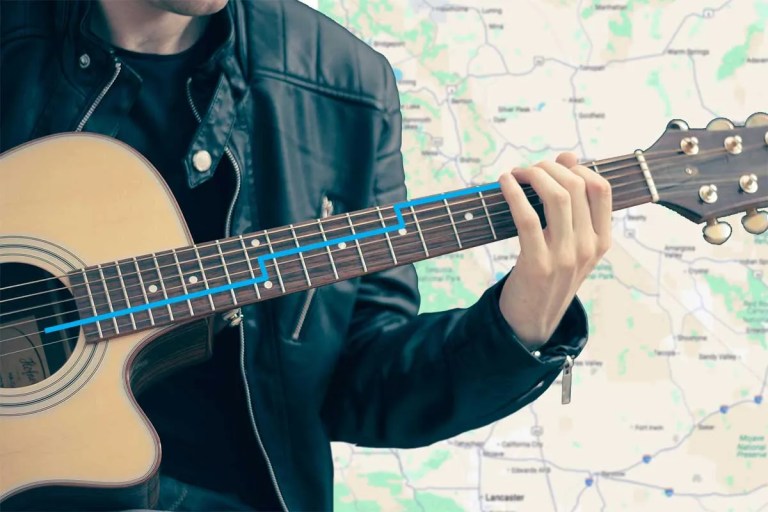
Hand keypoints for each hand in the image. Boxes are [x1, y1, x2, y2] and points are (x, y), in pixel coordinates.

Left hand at [497, 152, 611, 348]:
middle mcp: (588, 248)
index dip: (577, 167)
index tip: (555, 164)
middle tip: (529, 169)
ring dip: (534, 175)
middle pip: (576, 186)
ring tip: (517, 173)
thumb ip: (573, 205)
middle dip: (549, 167)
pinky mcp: (538, 264)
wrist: (532, 321)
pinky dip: (514, 193)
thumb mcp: (570, 243)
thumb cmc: (548, 275)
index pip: (602, 189)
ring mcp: (565, 257)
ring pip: (557, 197)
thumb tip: (569, 156)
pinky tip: (504, 183)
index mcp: (602, 241)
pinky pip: (527, 217)